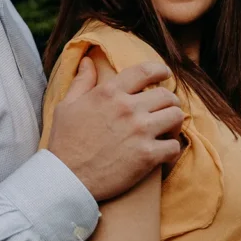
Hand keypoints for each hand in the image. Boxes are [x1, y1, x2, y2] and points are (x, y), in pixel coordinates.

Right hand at [49, 59, 184, 201]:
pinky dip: (172, 150)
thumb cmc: (64, 143)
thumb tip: (88, 61)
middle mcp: (128, 108)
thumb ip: (82, 82)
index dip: (160, 70)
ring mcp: (140, 132)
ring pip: (176, 116)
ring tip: (166, 130)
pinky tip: (164, 153)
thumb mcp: (66, 106)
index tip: (165, 74)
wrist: (66, 179)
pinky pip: (174, 146)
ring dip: (173, 123)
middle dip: (169, 101)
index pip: (145, 71)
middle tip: (164, 110)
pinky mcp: (147, 156)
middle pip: (167, 95)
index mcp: (109, 93)